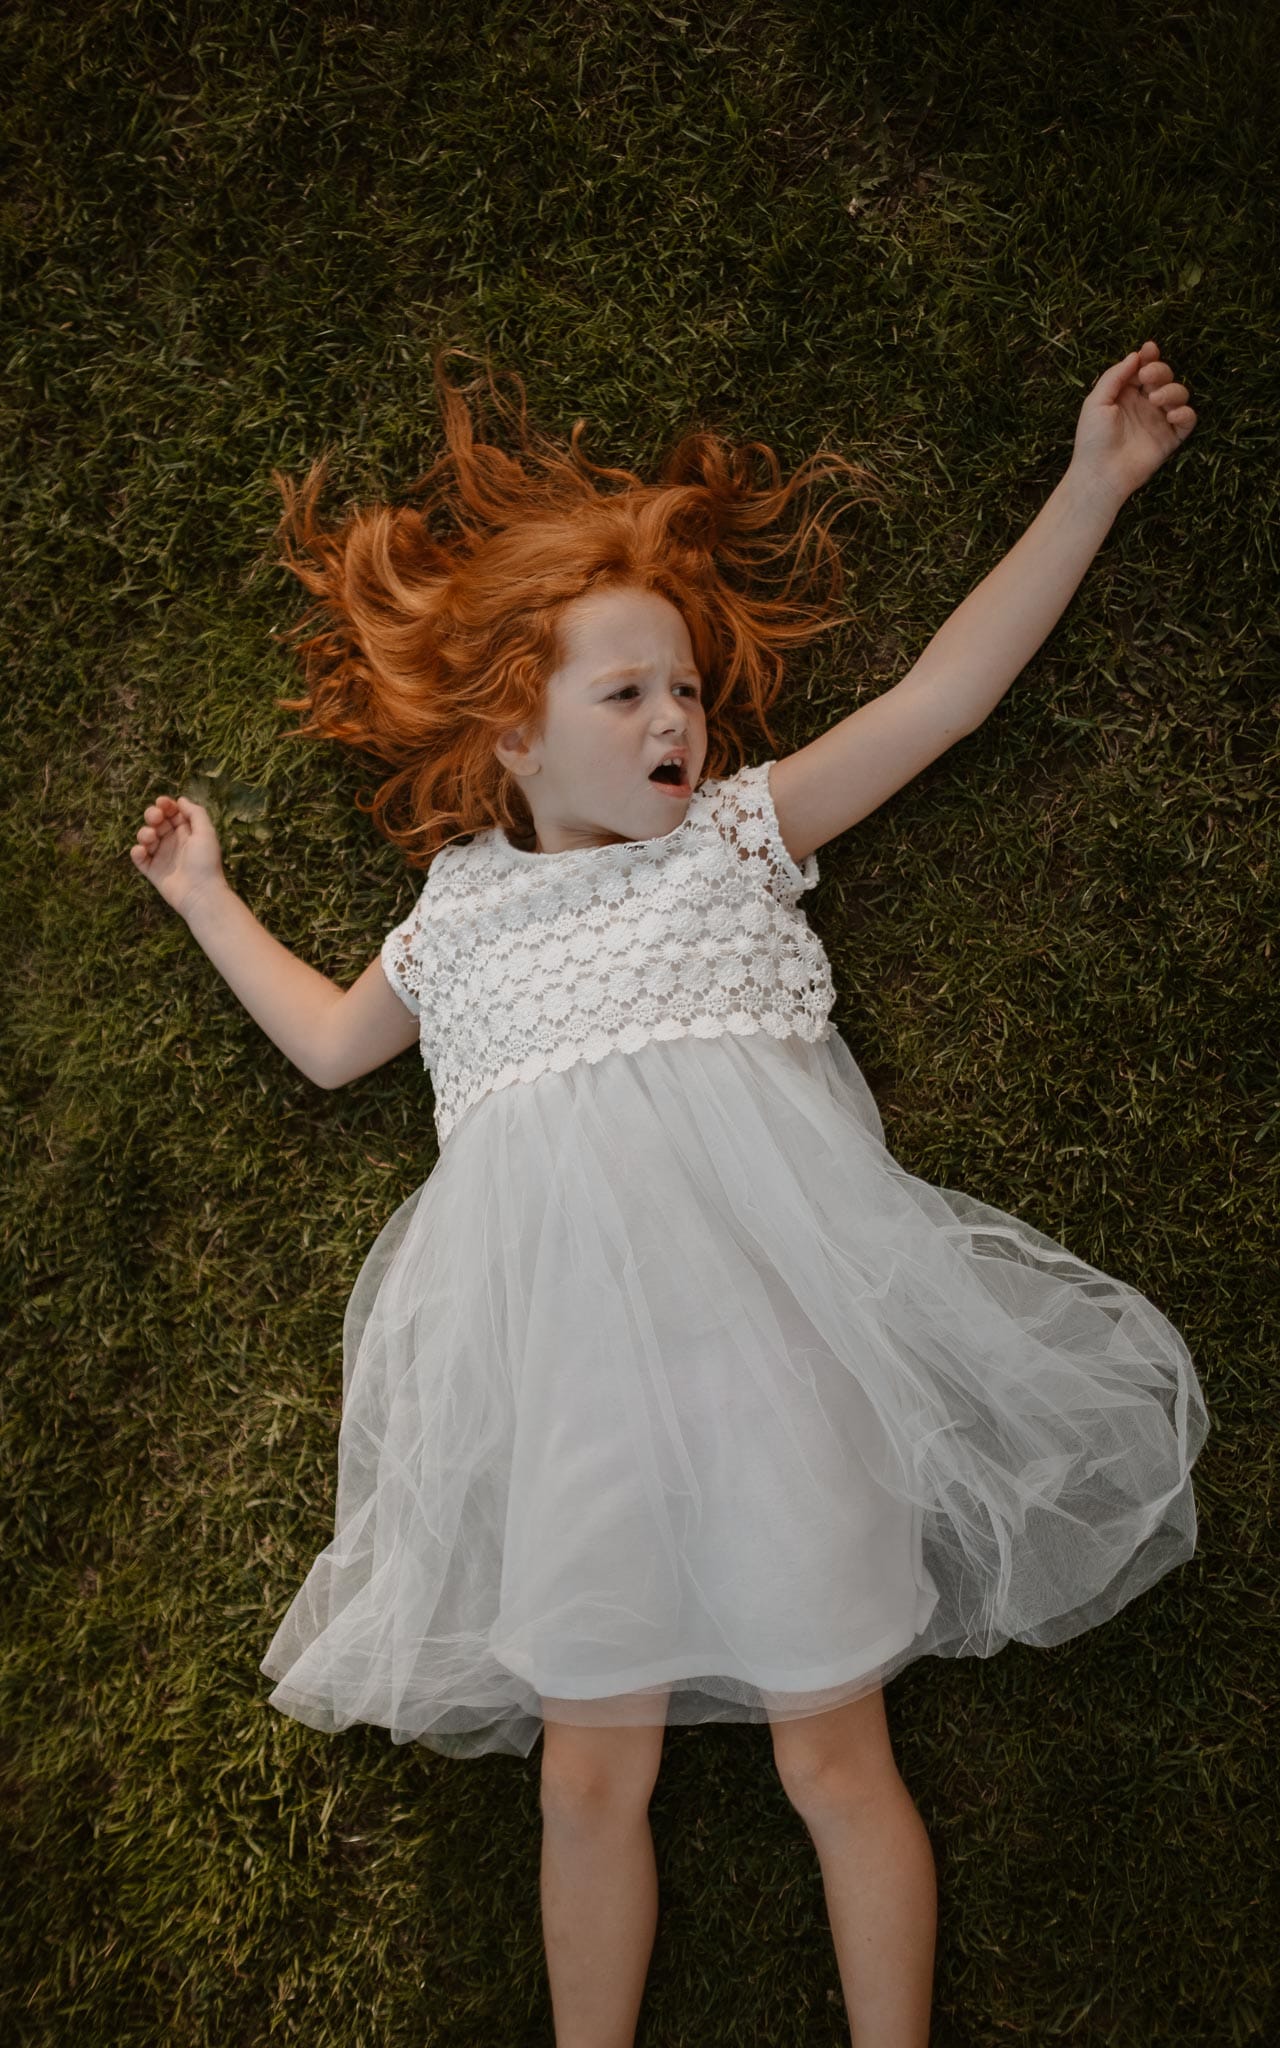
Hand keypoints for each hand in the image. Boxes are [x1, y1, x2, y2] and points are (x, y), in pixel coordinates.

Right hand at [129, 794, 227, 919]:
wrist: (200, 893)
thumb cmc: (206, 861)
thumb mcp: (206, 832)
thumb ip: (195, 813)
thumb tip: (181, 799)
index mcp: (187, 832)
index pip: (172, 813)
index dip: (165, 805)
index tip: (162, 803)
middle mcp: (173, 842)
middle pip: (156, 821)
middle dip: (152, 815)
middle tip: (156, 818)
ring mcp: (161, 856)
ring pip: (145, 837)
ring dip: (144, 833)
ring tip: (151, 838)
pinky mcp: (152, 870)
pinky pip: (138, 857)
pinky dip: (137, 852)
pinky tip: (143, 851)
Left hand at [1069, 340, 1196, 505]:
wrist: (1100, 474)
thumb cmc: (1093, 439)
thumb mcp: (1096, 402)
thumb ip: (1114, 376)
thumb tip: (1135, 355)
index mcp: (1126, 394)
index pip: (1143, 369)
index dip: (1149, 357)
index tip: (1149, 349)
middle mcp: (1145, 405)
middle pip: (1164, 377)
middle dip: (1159, 371)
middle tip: (1147, 378)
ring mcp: (1159, 421)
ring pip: (1179, 394)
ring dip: (1171, 390)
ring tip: (1155, 399)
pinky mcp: (1170, 438)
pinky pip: (1188, 420)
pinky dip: (1185, 413)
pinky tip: (1171, 415)